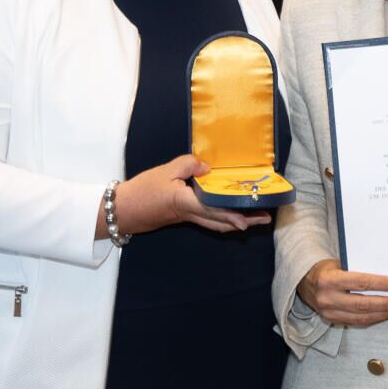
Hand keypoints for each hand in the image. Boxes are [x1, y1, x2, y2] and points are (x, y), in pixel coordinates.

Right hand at [111, 155, 272, 235]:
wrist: (123, 210)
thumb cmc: (142, 190)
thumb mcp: (164, 170)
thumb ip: (188, 165)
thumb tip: (207, 167)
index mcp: (185, 202)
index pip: (211, 210)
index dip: (230, 215)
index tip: (246, 220)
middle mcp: (189, 214)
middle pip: (220, 221)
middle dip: (243, 221)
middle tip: (264, 219)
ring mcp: (187, 218)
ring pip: (216, 223)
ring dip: (236, 221)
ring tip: (255, 219)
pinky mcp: (184, 217)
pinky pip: (208, 220)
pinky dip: (223, 218)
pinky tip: (230, 213)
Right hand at [296, 258, 387, 326]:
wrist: (303, 281)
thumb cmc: (325, 269)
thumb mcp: (338, 263)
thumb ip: (357, 271)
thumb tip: (386, 277)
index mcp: (328, 280)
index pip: (360, 283)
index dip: (381, 284)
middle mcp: (327, 298)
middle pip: (362, 304)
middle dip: (386, 304)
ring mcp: (328, 312)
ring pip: (361, 317)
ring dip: (383, 314)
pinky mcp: (332, 320)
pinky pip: (356, 322)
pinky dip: (373, 318)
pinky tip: (385, 314)